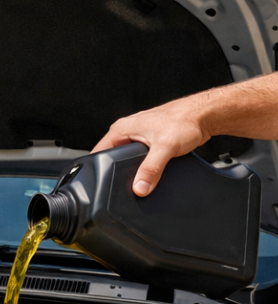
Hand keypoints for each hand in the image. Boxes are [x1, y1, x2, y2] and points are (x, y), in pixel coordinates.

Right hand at [92, 97, 209, 196]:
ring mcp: (138, 137)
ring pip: (127, 159)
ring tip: (140, 175)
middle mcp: (128, 131)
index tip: (102, 181)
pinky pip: (139, 158)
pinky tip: (151, 171)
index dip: (99, 167)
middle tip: (126, 182)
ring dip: (133, 169)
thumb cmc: (184, 120)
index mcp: (122, 128)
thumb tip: (140, 187)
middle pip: (112, 157)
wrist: (204, 116)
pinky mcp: (149, 142)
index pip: (100, 150)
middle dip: (117, 172)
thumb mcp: (165, 147)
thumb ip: (151, 169)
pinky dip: (143, 167)